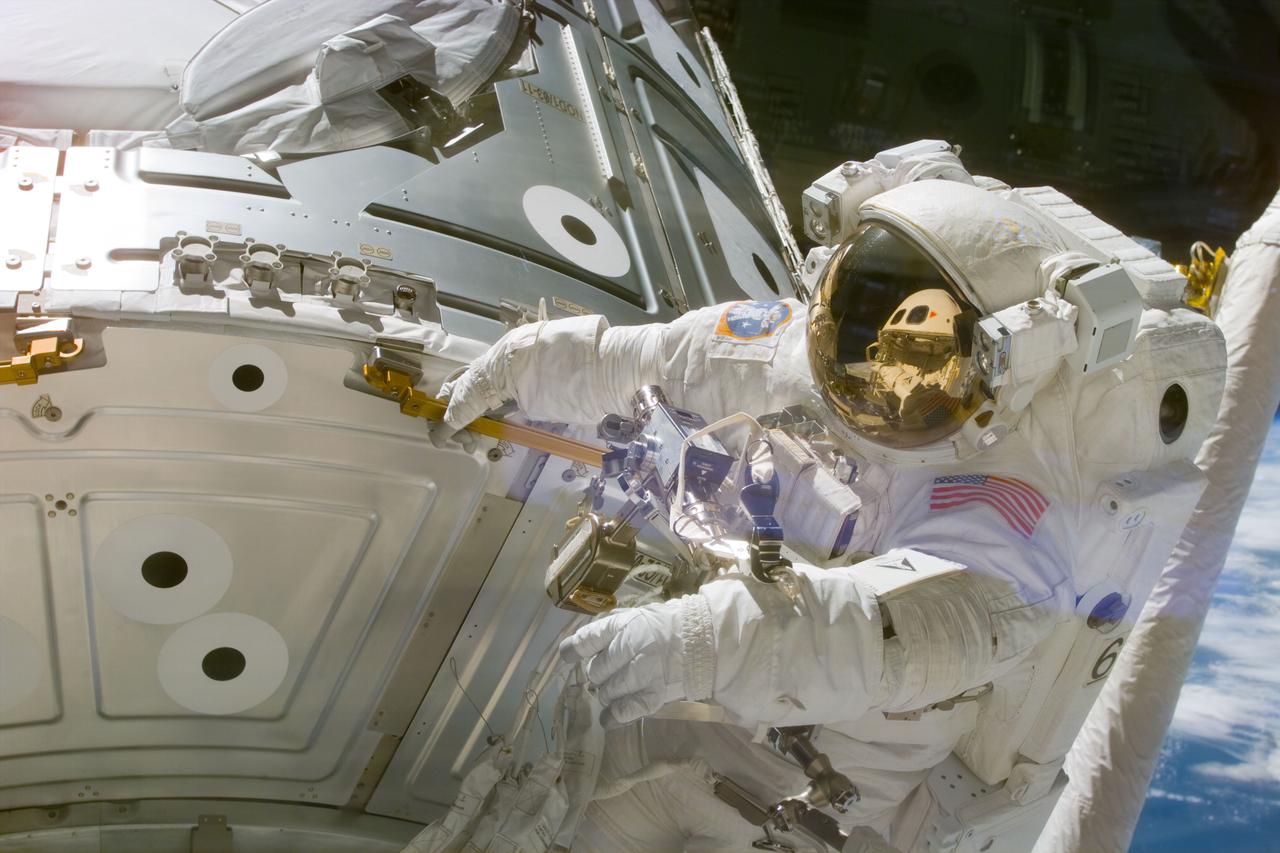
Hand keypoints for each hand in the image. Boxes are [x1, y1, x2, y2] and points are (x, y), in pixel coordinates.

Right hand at [430, 323, 542, 449]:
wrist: (502, 380)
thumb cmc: (473, 395)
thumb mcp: (455, 413)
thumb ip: (443, 429)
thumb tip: (436, 442)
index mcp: (447, 395)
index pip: (437, 413)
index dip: (439, 428)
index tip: (445, 438)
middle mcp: (460, 398)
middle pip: (454, 422)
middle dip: (459, 435)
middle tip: (467, 440)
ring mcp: (475, 403)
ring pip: (468, 424)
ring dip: (469, 436)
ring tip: (475, 442)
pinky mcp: (489, 407)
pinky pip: (481, 422)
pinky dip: (480, 431)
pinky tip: (482, 437)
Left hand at [559, 599, 687, 726]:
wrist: (706, 641)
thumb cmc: (668, 628)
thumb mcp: (638, 616)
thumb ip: (611, 628)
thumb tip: (578, 644)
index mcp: (625, 624)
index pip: (589, 638)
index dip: (574, 649)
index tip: (567, 656)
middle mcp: (631, 646)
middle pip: (597, 671)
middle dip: (599, 675)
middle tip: (609, 674)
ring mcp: (642, 672)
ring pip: (607, 692)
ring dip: (608, 694)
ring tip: (617, 689)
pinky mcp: (654, 695)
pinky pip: (624, 711)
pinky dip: (613, 717)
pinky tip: (608, 719)